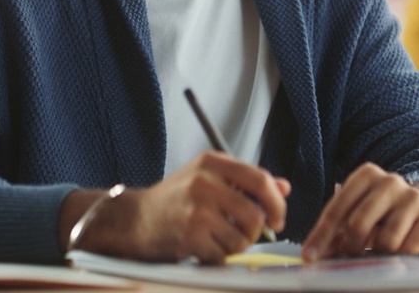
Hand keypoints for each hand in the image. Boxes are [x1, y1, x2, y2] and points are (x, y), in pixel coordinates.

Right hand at [65, 151, 289, 262]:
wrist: (134, 219)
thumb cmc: (174, 199)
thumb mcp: (209, 178)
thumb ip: (246, 182)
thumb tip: (284, 187)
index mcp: (213, 161)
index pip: (261, 179)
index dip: (276, 203)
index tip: (276, 219)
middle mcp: (205, 180)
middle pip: (255, 214)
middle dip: (255, 233)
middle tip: (244, 236)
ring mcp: (197, 207)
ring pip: (242, 239)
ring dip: (234, 247)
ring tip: (216, 239)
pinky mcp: (189, 233)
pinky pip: (222, 255)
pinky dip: (216, 257)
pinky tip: (202, 247)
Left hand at [303, 163, 418, 259]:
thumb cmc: (381, 213)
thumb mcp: (357, 213)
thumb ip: (336, 230)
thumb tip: (312, 254)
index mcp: (366, 174)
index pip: (337, 208)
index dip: (321, 235)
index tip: (309, 256)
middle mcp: (390, 180)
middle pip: (359, 223)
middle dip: (350, 246)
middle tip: (350, 255)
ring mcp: (413, 196)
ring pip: (386, 240)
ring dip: (378, 252)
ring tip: (379, 247)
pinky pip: (409, 247)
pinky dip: (400, 255)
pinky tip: (401, 248)